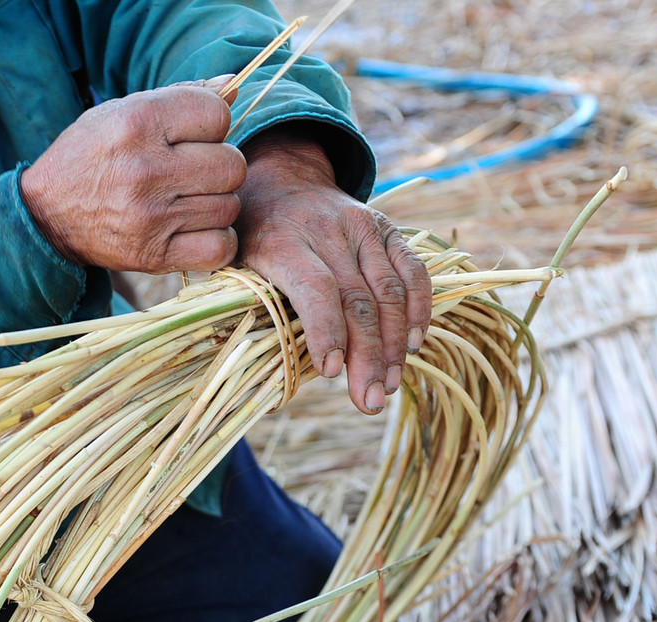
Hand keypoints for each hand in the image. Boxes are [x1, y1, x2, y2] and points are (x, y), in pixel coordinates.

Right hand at [20, 81, 246, 273]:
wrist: (45, 214)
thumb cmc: (90, 156)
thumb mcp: (121, 112)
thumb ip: (179, 97)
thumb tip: (234, 86)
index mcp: (137, 123)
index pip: (217, 115)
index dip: (213, 124)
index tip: (193, 136)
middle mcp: (146, 170)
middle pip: (232, 166)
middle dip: (220, 167)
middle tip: (195, 173)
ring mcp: (151, 217)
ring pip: (229, 207)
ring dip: (217, 204)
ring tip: (189, 201)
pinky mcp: (153, 255)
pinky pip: (220, 247)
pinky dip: (217, 241)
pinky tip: (198, 230)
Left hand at [234, 128, 431, 414]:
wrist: (281, 183)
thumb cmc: (254, 241)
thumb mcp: (238, 267)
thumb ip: (256, 308)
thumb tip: (275, 374)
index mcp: (280, 243)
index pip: (315, 289)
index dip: (326, 332)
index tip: (333, 373)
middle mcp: (325, 232)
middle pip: (357, 300)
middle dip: (368, 356)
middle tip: (371, 401)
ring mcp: (361, 226)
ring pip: (389, 290)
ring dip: (395, 344)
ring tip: (390, 385)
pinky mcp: (386, 227)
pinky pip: (412, 270)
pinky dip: (418, 308)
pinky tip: (414, 344)